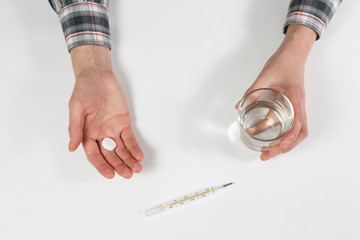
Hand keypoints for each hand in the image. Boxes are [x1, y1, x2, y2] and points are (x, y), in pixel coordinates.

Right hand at [68, 45, 143, 178]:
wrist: (98, 74)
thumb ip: (75, 127)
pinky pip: (129, 138)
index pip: (94, 155)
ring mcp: (113, 129)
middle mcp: (100, 134)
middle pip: (110, 155)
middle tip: (128, 174)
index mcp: (86, 134)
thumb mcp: (75, 107)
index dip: (101, 166)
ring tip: (137, 169)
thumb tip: (71, 147)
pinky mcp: (123, 122)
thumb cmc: (83, 89)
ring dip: (129, 160)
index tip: (110, 174)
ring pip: (121, 149)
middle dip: (119, 166)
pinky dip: (134, 147)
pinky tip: (139, 156)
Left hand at [236, 25, 316, 160]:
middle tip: (267, 155)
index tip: (273, 146)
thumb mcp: (265, 76)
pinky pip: (297, 126)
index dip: (286, 138)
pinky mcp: (296, 107)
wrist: (293, 54)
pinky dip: (289, 137)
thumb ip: (251, 92)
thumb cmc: (283, 62)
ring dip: (288, 145)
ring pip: (300, 132)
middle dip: (284, 148)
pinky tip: (277, 140)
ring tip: (272, 153)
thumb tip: (239, 106)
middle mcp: (300, 106)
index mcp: (295, 99)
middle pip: (299, 134)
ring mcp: (299, 107)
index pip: (295, 124)